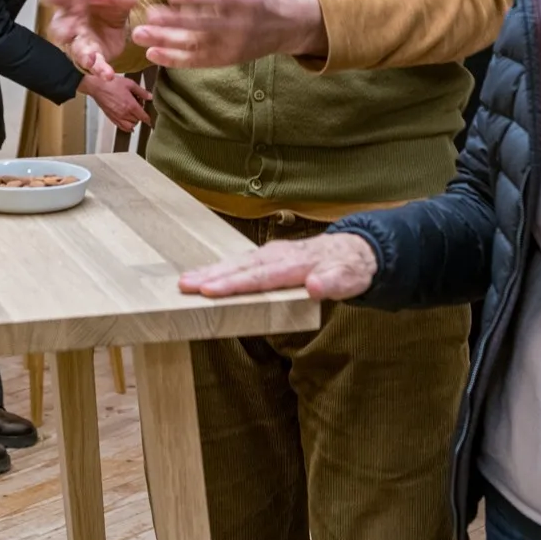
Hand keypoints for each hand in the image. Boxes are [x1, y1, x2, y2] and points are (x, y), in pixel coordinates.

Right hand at [43, 0, 141, 76]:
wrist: (123, 13)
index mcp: (73, 0)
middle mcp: (72, 21)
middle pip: (60, 27)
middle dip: (63, 30)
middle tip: (69, 31)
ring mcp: (81, 40)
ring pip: (76, 50)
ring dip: (83, 56)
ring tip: (91, 60)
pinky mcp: (95, 55)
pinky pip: (94, 65)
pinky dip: (99, 70)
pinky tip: (106, 74)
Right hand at [77, 72, 152, 131]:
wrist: (97, 86)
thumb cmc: (112, 83)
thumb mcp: (130, 84)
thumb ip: (142, 92)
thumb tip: (150, 97)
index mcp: (131, 105)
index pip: (143, 117)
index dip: (148, 119)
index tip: (150, 120)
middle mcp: (125, 113)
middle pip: (137, 121)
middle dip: (140, 117)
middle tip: (138, 109)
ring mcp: (117, 117)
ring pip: (129, 126)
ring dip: (133, 123)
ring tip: (133, 115)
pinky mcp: (111, 117)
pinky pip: (121, 127)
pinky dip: (126, 127)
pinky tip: (127, 122)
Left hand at [133, 0, 325, 68]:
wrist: (291, 23)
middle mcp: (238, 25)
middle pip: (201, 25)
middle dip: (173, 22)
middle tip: (148, 17)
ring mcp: (232, 45)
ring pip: (195, 46)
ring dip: (166, 43)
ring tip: (140, 37)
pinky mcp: (227, 58)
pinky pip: (198, 62)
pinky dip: (175, 60)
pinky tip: (154, 54)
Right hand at [178, 234, 377, 300]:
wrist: (356, 250)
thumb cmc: (351, 268)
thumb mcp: (352, 278)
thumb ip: (335, 282)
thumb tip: (314, 286)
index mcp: (296, 263)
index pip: (261, 276)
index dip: (234, 283)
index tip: (209, 289)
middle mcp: (280, 255)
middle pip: (242, 266)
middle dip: (212, 275)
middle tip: (184, 285)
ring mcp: (272, 254)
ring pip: (238, 261)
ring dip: (211, 271)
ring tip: (184, 281)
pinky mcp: (269, 256)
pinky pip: (241, 262)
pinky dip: (220, 268)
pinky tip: (204, 276)